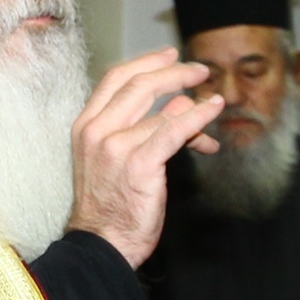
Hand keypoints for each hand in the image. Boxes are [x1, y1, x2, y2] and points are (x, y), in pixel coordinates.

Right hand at [67, 49, 222, 266]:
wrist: (101, 243)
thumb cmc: (108, 208)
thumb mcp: (115, 159)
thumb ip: (141, 128)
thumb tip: (178, 104)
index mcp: (85, 126)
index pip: (114, 80)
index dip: (145, 62)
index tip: (168, 56)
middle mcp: (97, 131)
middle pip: (139, 84)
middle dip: (174, 72)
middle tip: (199, 71)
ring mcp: (116, 147)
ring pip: (162, 110)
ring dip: (194, 104)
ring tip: (214, 104)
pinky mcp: (139, 164)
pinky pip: (174, 131)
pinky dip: (197, 118)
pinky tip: (212, 111)